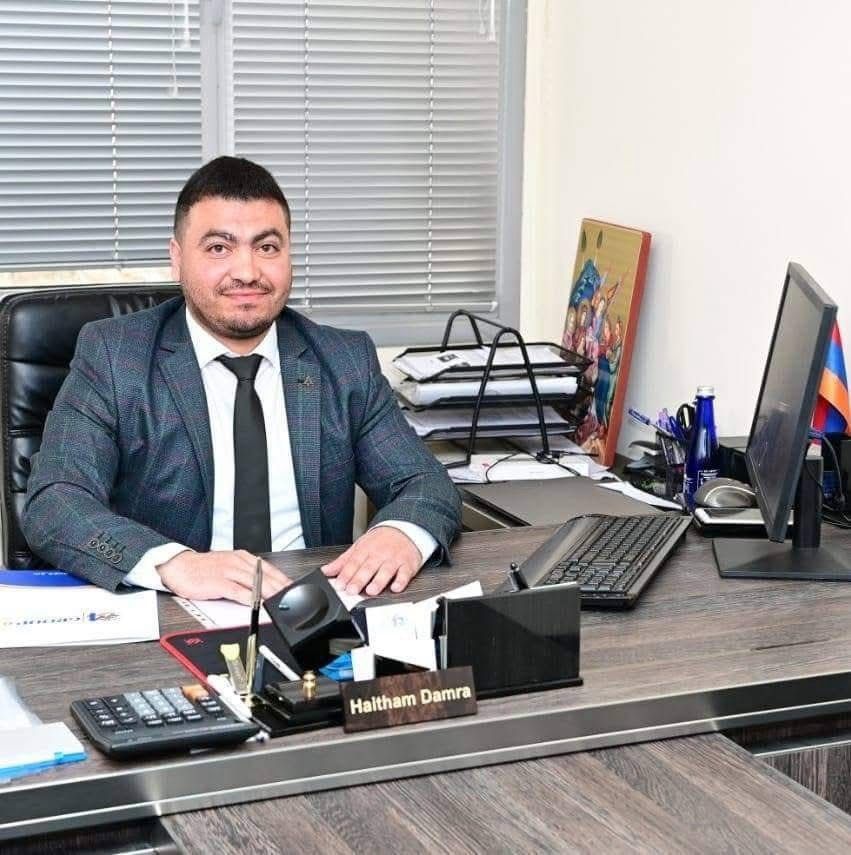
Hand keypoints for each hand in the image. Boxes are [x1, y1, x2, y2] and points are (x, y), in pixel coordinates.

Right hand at [157, 550, 290, 604]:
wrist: (178, 567)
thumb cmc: (203, 569)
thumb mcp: (228, 566)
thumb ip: (245, 574)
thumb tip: (263, 585)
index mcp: (242, 557)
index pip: (269, 569)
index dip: (283, 579)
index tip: (293, 588)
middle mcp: (238, 562)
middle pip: (266, 576)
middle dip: (281, 587)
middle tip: (292, 597)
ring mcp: (229, 571)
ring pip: (256, 583)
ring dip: (270, 593)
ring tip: (281, 601)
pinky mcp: (219, 582)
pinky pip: (238, 591)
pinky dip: (250, 599)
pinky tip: (258, 604)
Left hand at [321, 527, 421, 595]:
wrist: (405, 529)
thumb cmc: (380, 541)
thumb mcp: (360, 547)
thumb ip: (343, 561)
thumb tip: (326, 571)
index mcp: (365, 550)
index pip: (354, 562)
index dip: (346, 574)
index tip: (339, 584)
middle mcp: (379, 554)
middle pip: (368, 567)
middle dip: (359, 579)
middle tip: (351, 590)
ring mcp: (394, 559)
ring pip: (386, 571)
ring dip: (378, 581)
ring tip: (371, 590)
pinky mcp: (408, 564)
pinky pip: (405, 573)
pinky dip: (401, 581)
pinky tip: (395, 588)